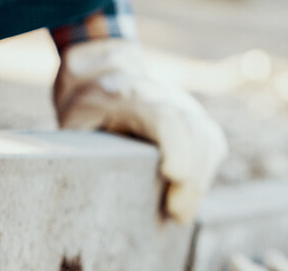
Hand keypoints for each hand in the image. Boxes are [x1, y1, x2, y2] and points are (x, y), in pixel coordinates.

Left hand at [54, 39, 226, 223]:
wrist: (104, 75)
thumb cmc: (87, 107)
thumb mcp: (75, 124)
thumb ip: (85, 151)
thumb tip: (94, 193)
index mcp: (130, 96)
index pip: (165, 118)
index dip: (176, 146)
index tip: (173, 176)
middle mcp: (164, 97)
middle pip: (193, 132)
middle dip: (192, 176)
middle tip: (176, 212)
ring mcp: (184, 105)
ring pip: (208, 139)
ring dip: (201, 179)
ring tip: (180, 211)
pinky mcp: (194, 117)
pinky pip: (212, 143)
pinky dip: (206, 171)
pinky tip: (189, 193)